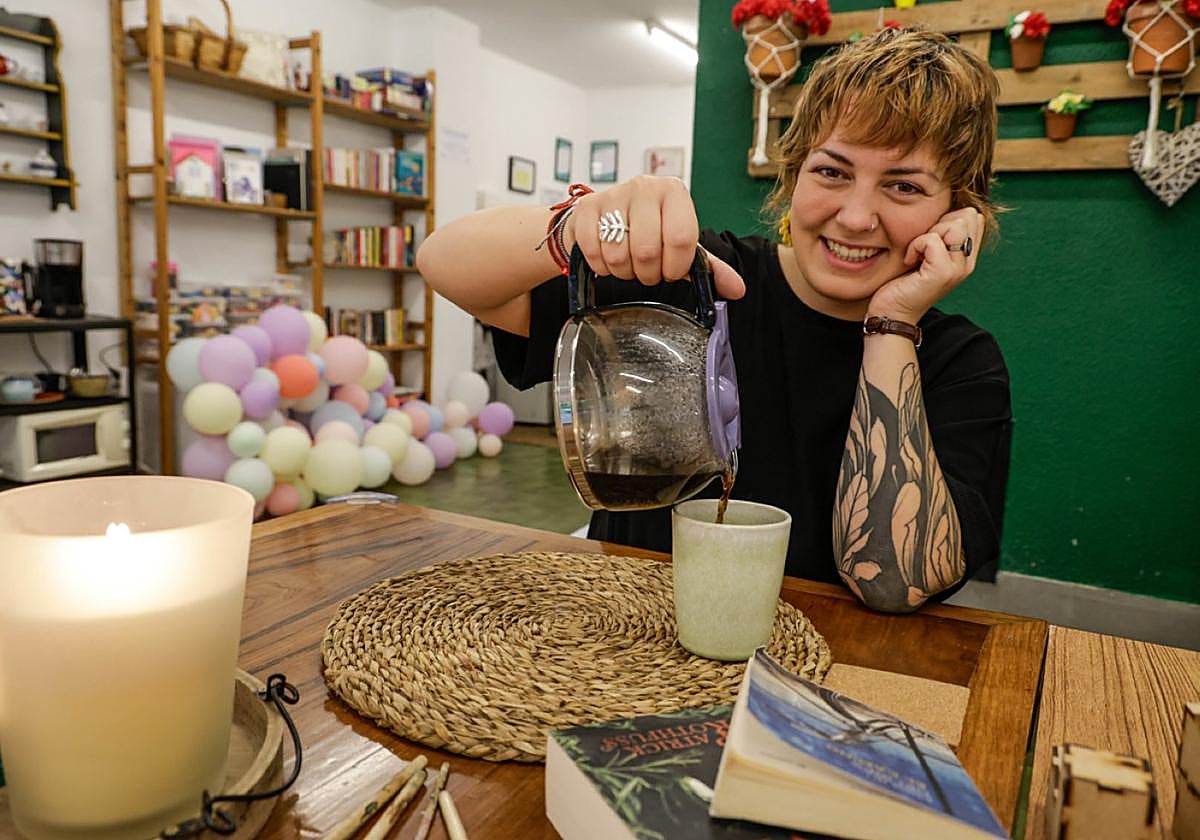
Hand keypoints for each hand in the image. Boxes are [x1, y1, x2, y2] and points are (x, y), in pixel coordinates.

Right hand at [567, 176, 745, 299]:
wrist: (606, 215)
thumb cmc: (648, 229)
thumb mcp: (680, 244)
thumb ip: (709, 267)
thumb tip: (738, 290)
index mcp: (674, 191)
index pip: (681, 238)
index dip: (675, 265)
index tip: (670, 269)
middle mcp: (645, 186)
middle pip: (647, 250)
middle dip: (647, 272)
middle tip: (647, 269)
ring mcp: (613, 195)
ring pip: (618, 254)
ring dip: (623, 270)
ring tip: (628, 262)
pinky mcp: (586, 208)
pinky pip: (593, 251)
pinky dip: (601, 265)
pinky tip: (607, 256)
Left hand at [867, 208, 982, 322]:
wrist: (891, 314)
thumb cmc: (902, 283)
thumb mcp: (925, 254)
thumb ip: (939, 235)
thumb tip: (944, 209)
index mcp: (966, 256)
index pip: (973, 216)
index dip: (948, 218)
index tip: (929, 239)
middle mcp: (967, 263)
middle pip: (968, 216)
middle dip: (940, 223)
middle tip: (922, 246)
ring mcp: (958, 269)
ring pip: (955, 225)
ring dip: (928, 233)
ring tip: (917, 253)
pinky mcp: (942, 273)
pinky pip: (932, 239)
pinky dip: (915, 245)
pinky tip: (909, 260)